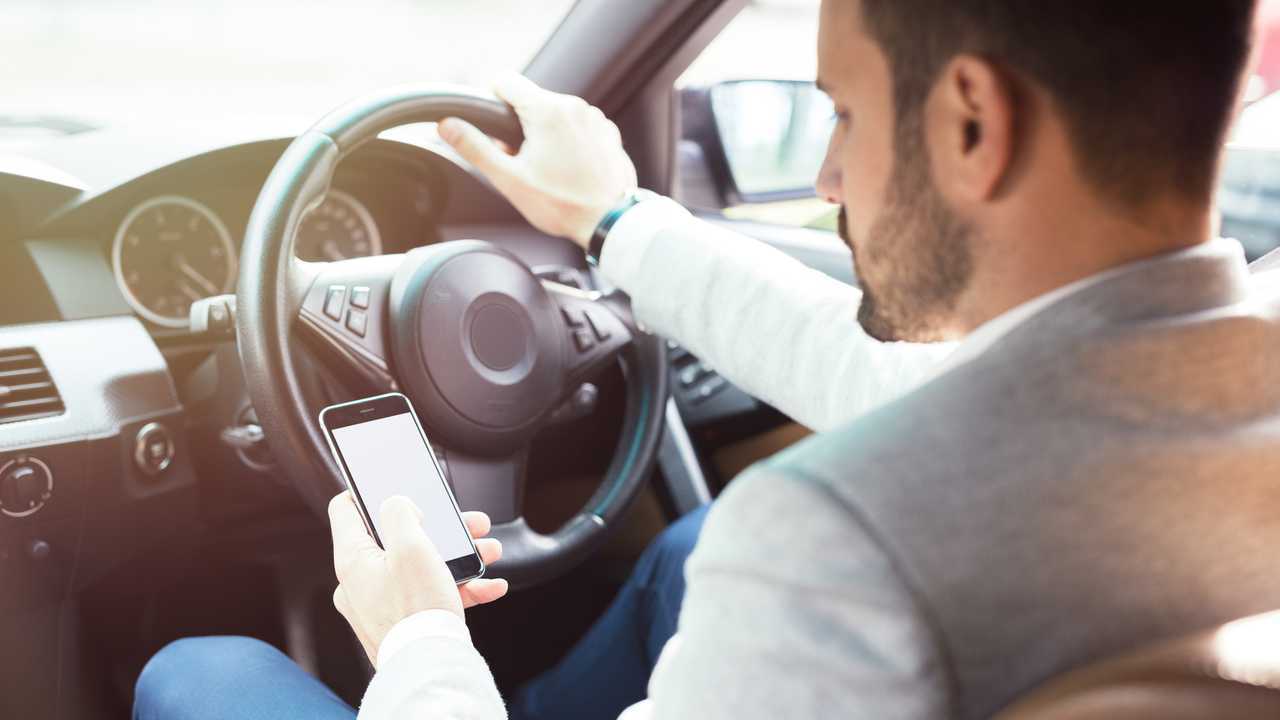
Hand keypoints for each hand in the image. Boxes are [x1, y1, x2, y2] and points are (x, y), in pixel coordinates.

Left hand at [328, 492, 506, 665]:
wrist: (430, 666)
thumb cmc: (416, 609)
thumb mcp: (411, 545)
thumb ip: (400, 512)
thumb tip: (397, 504)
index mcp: (353, 560)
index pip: (347, 510)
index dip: (369, 492)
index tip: (392, 486)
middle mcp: (361, 582)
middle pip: (397, 539)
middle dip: (440, 529)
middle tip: (466, 524)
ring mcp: (381, 605)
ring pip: (420, 566)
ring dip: (457, 557)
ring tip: (486, 554)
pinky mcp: (402, 623)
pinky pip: (430, 595)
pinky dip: (458, 587)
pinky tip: (487, 586)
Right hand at [439, 74, 637, 247]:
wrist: (610, 222)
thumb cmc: (562, 205)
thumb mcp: (509, 179)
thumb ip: (474, 148)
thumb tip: (447, 125)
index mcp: (547, 110)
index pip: (505, 81)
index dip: (492, 101)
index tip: (494, 128)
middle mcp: (574, 106)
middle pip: (531, 101)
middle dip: (520, 126)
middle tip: (522, 162)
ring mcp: (595, 118)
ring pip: (556, 114)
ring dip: (546, 134)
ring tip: (549, 170)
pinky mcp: (608, 132)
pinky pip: (579, 127)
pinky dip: (570, 142)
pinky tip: (571, 170)